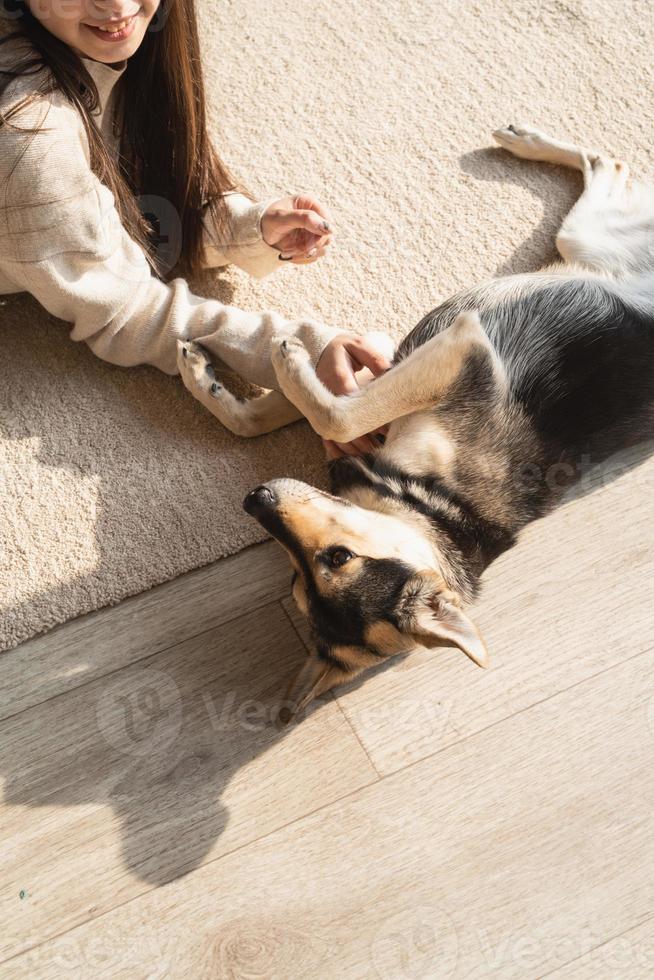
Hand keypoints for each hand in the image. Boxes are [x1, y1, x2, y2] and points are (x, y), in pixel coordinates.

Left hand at [261, 194, 333, 264]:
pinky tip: (289, 254)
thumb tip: (329, 228)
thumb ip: (305, 219)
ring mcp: (313, 232)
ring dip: (305, 254)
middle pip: (327, 237)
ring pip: (322, 249)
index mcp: (309, 204)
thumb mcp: (282, 218)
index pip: (327, 221)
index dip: (321, 235)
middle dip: (311, 246)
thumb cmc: (267, 220)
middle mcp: (314, 217)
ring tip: (288, 252)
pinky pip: (314, 256)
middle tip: (297, 251)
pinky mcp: (309, 244)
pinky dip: (302, 258)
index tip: (308, 245)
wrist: (257, 234)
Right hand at [316, 334, 391, 456]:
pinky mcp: (318, 412)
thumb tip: (391, 376)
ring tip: (369, 454)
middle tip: (378, 448)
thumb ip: (376, 360)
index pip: (352, 401)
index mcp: (335, 375)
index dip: (368, 417)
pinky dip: (336, 447)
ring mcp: (318, 404)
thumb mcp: (360, 346)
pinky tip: (350, 454)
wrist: (318, 350)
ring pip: (332, 432)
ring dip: (349, 446)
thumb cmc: (344, 348)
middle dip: (359, 438)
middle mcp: (323, 392)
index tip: (385, 430)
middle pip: (340, 422)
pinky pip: (325, 433)